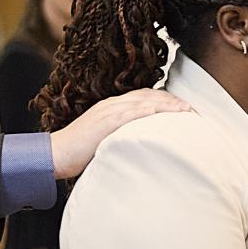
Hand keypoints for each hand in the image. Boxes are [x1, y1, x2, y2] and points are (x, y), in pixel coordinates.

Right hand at [50, 88, 190, 178]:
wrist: (56, 153)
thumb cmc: (79, 151)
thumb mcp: (106, 138)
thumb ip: (123, 135)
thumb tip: (143, 143)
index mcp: (113, 107)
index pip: (144, 97)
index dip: (165, 100)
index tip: (183, 107)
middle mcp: (112, 104)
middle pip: (148, 95)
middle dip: (171, 100)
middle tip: (191, 108)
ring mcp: (108, 111)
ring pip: (142, 101)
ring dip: (165, 104)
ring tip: (184, 110)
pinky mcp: (103, 122)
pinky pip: (127, 113)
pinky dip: (144, 111)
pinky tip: (158, 112)